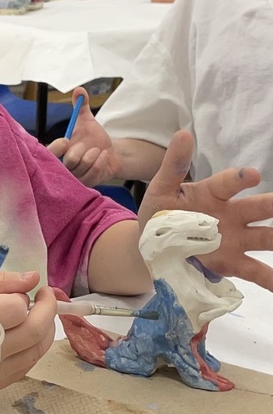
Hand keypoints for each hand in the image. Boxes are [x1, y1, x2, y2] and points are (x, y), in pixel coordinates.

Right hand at [0, 270, 56, 388]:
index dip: (20, 296)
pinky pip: (30, 363)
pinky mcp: (0, 384)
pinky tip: (27, 333)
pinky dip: (37, 345)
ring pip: (39, 349)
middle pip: (35, 330)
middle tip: (45, 294)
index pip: (16, 308)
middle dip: (47, 308)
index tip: (17, 291)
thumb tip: (33, 278)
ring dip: (47, 327)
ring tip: (39, 311)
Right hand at [47, 87, 120, 185]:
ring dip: (93, 156)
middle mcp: (63, 165)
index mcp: (59, 150)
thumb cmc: (94, 138)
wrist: (110, 153)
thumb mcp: (87, 121)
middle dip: (79, 152)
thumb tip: (79, 90)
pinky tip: (104, 155)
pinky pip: (92, 174)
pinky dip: (100, 162)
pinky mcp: (86, 184)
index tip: (67, 139)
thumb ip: (81, 106)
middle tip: (86, 146)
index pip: (49, 153)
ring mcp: (75, 177)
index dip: (56, 148)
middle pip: (66, 162)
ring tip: (97, 150)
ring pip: (80, 167)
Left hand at [139, 130, 272, 290]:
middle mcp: (231, 215)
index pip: (229, 184)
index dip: (240, 179)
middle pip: (257, 209)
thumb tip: (183, 134)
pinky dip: (270, 278)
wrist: (153, 248)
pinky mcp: (232, 262)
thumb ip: (174, 166)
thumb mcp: (162, 189)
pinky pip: (256, 270)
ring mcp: (234, 239)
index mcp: (214, 194)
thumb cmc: (161, 213)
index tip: (252, 175)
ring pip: (265, 238)